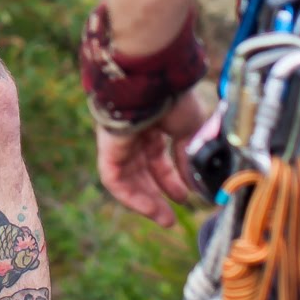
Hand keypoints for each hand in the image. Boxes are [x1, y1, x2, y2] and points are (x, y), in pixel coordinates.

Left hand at [96, 88, 210, 223]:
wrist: (155, 81)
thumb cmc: (174, 98)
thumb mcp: (191, 129)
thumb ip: (188, 156)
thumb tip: (192, 180)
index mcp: (153, 124)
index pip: (158, 158)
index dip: (172, 179)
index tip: (186, 196)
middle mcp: (134, 133)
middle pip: (142, 171)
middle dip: (157, 194)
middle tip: (171, 216)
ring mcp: (118, 140)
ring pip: (128, 178)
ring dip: (146, 201)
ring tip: (164, 219)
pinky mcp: (107, 147)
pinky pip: (114, 178)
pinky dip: (130, 196)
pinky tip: (149, 208)